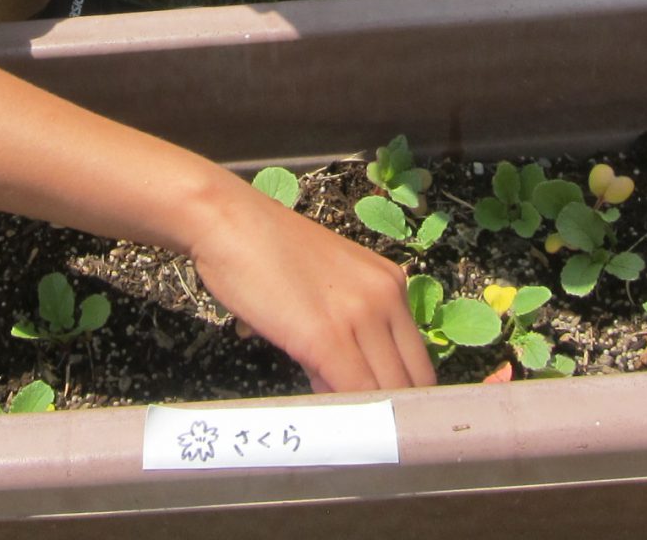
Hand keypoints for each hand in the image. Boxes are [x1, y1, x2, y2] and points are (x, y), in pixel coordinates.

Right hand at [189, 181, 436, 392]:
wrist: (228, 220)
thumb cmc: (265, 251)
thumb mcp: (326, 284)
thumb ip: (347, 329)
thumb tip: (346, 386)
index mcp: (392, 283)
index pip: (417, 359)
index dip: (400, 393)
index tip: (377, 412)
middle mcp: (387, 296)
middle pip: (411, 380)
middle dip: (388, 410)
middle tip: (355, 425)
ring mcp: (360, 316)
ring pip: (386, 391)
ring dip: (364, 414)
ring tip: (332, 415)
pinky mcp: (327, 337)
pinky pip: (352, 392)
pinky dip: (344, 414)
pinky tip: (322, 413)